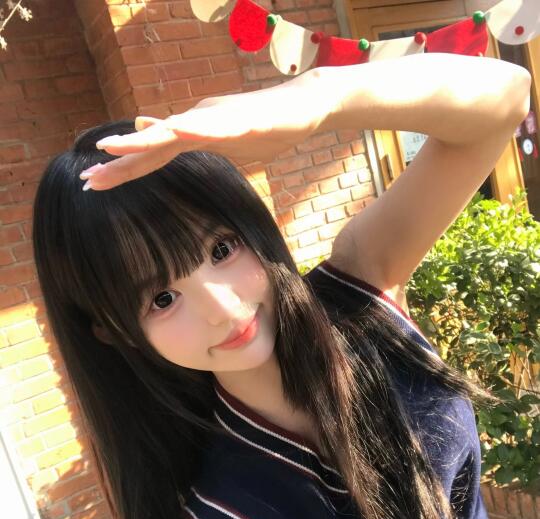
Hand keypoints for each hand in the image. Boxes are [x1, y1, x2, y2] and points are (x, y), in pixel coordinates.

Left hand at [81, 67, 337, 190]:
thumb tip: (149, 127)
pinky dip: (195, 129)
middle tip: (89, 179)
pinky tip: (175, 131)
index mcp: (192, 133)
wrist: (304, 107)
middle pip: (154, 145)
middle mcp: (198, 122)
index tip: (92, 183)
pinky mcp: (244, 121)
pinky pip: (217, 127)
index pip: (151, 155)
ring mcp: (220, 119)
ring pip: (176, 132)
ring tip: (114, 148)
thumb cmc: (264, 125)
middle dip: (120, 162)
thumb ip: (185, 136)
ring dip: (144, 141)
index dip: (122, 169)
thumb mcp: (219, 137)